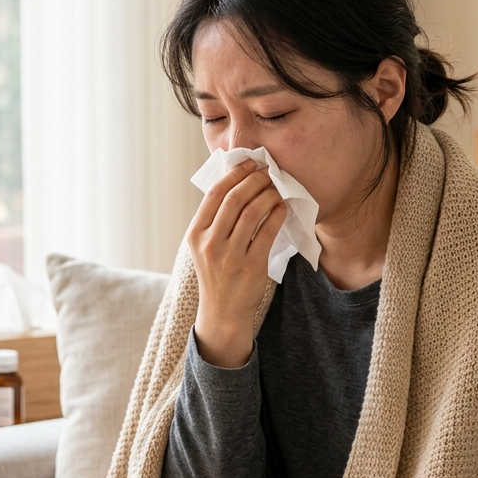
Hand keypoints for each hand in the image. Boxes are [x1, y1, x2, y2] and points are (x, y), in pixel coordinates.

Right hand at [188, 159, 286, 367]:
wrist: (223, 312)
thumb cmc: (217, 273)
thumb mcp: (204, 246)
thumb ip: (215, 219)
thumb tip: (236, 182)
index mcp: (195, 234)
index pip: (215, 194)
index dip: (235, 175)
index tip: (250, 164)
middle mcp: (210, 243)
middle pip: (235, 199)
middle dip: (254, 181)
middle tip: (268, 173)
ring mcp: (230, 256)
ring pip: (252, 213)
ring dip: (268, 195)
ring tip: (276, 189)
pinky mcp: (251, 266)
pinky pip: (268, 232)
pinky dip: (277, 215)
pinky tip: (282, 208)